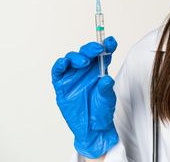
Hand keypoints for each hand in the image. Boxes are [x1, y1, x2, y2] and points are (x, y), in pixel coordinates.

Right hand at [51, 36, 118, 157]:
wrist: (92, 128)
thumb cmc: (102, 111)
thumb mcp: (107, 99)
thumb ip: (106, 88)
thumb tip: (106, 79)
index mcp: (99, 69)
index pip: (103, 53)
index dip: (107, 45)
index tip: (111, 42)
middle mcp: (86, 70)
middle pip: (86, 53)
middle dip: (91, 49)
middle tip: (98, 49)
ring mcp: (73, 76)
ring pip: (72, 59)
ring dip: (77, 56)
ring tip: (84, 62)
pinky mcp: (62, 85)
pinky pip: (58, 71)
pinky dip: (60, 65)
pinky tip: (64, 62)